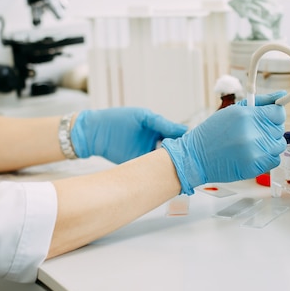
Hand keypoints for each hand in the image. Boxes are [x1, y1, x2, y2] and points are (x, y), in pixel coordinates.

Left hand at [71, 107, 187, 163]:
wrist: (95, 132)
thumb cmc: (118, 119)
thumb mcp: (143, 117)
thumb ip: (162, 123)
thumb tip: (183, 130)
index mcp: (158, 131)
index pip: (177, 137)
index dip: (186, 143)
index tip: (194, 148)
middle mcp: (154, 144)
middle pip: (173, 152)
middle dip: (181, 157)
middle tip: (190, 161)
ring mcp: (146, 155)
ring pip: (163, 163)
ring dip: (171, 165)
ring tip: (180, 167)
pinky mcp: (137, 165)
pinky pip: (150, 170)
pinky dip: (157, 172)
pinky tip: (164, 173)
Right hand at [161, 91, 286, 194]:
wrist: (197, 157)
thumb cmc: (212, 133)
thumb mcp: (233, 110)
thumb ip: (260, 102)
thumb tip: (280, 96)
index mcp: (247, 116)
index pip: (278, 112)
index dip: (274, 114)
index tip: (268, 117)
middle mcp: (253, 133)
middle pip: (279, 129)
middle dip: (269, 129)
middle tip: (252, 132)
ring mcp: (256, 152)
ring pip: (278, 145)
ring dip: (268, 144)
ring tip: (251, 144)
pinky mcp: (256, 167)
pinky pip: (275, 160)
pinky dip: (266, 158)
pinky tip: (252, 154)